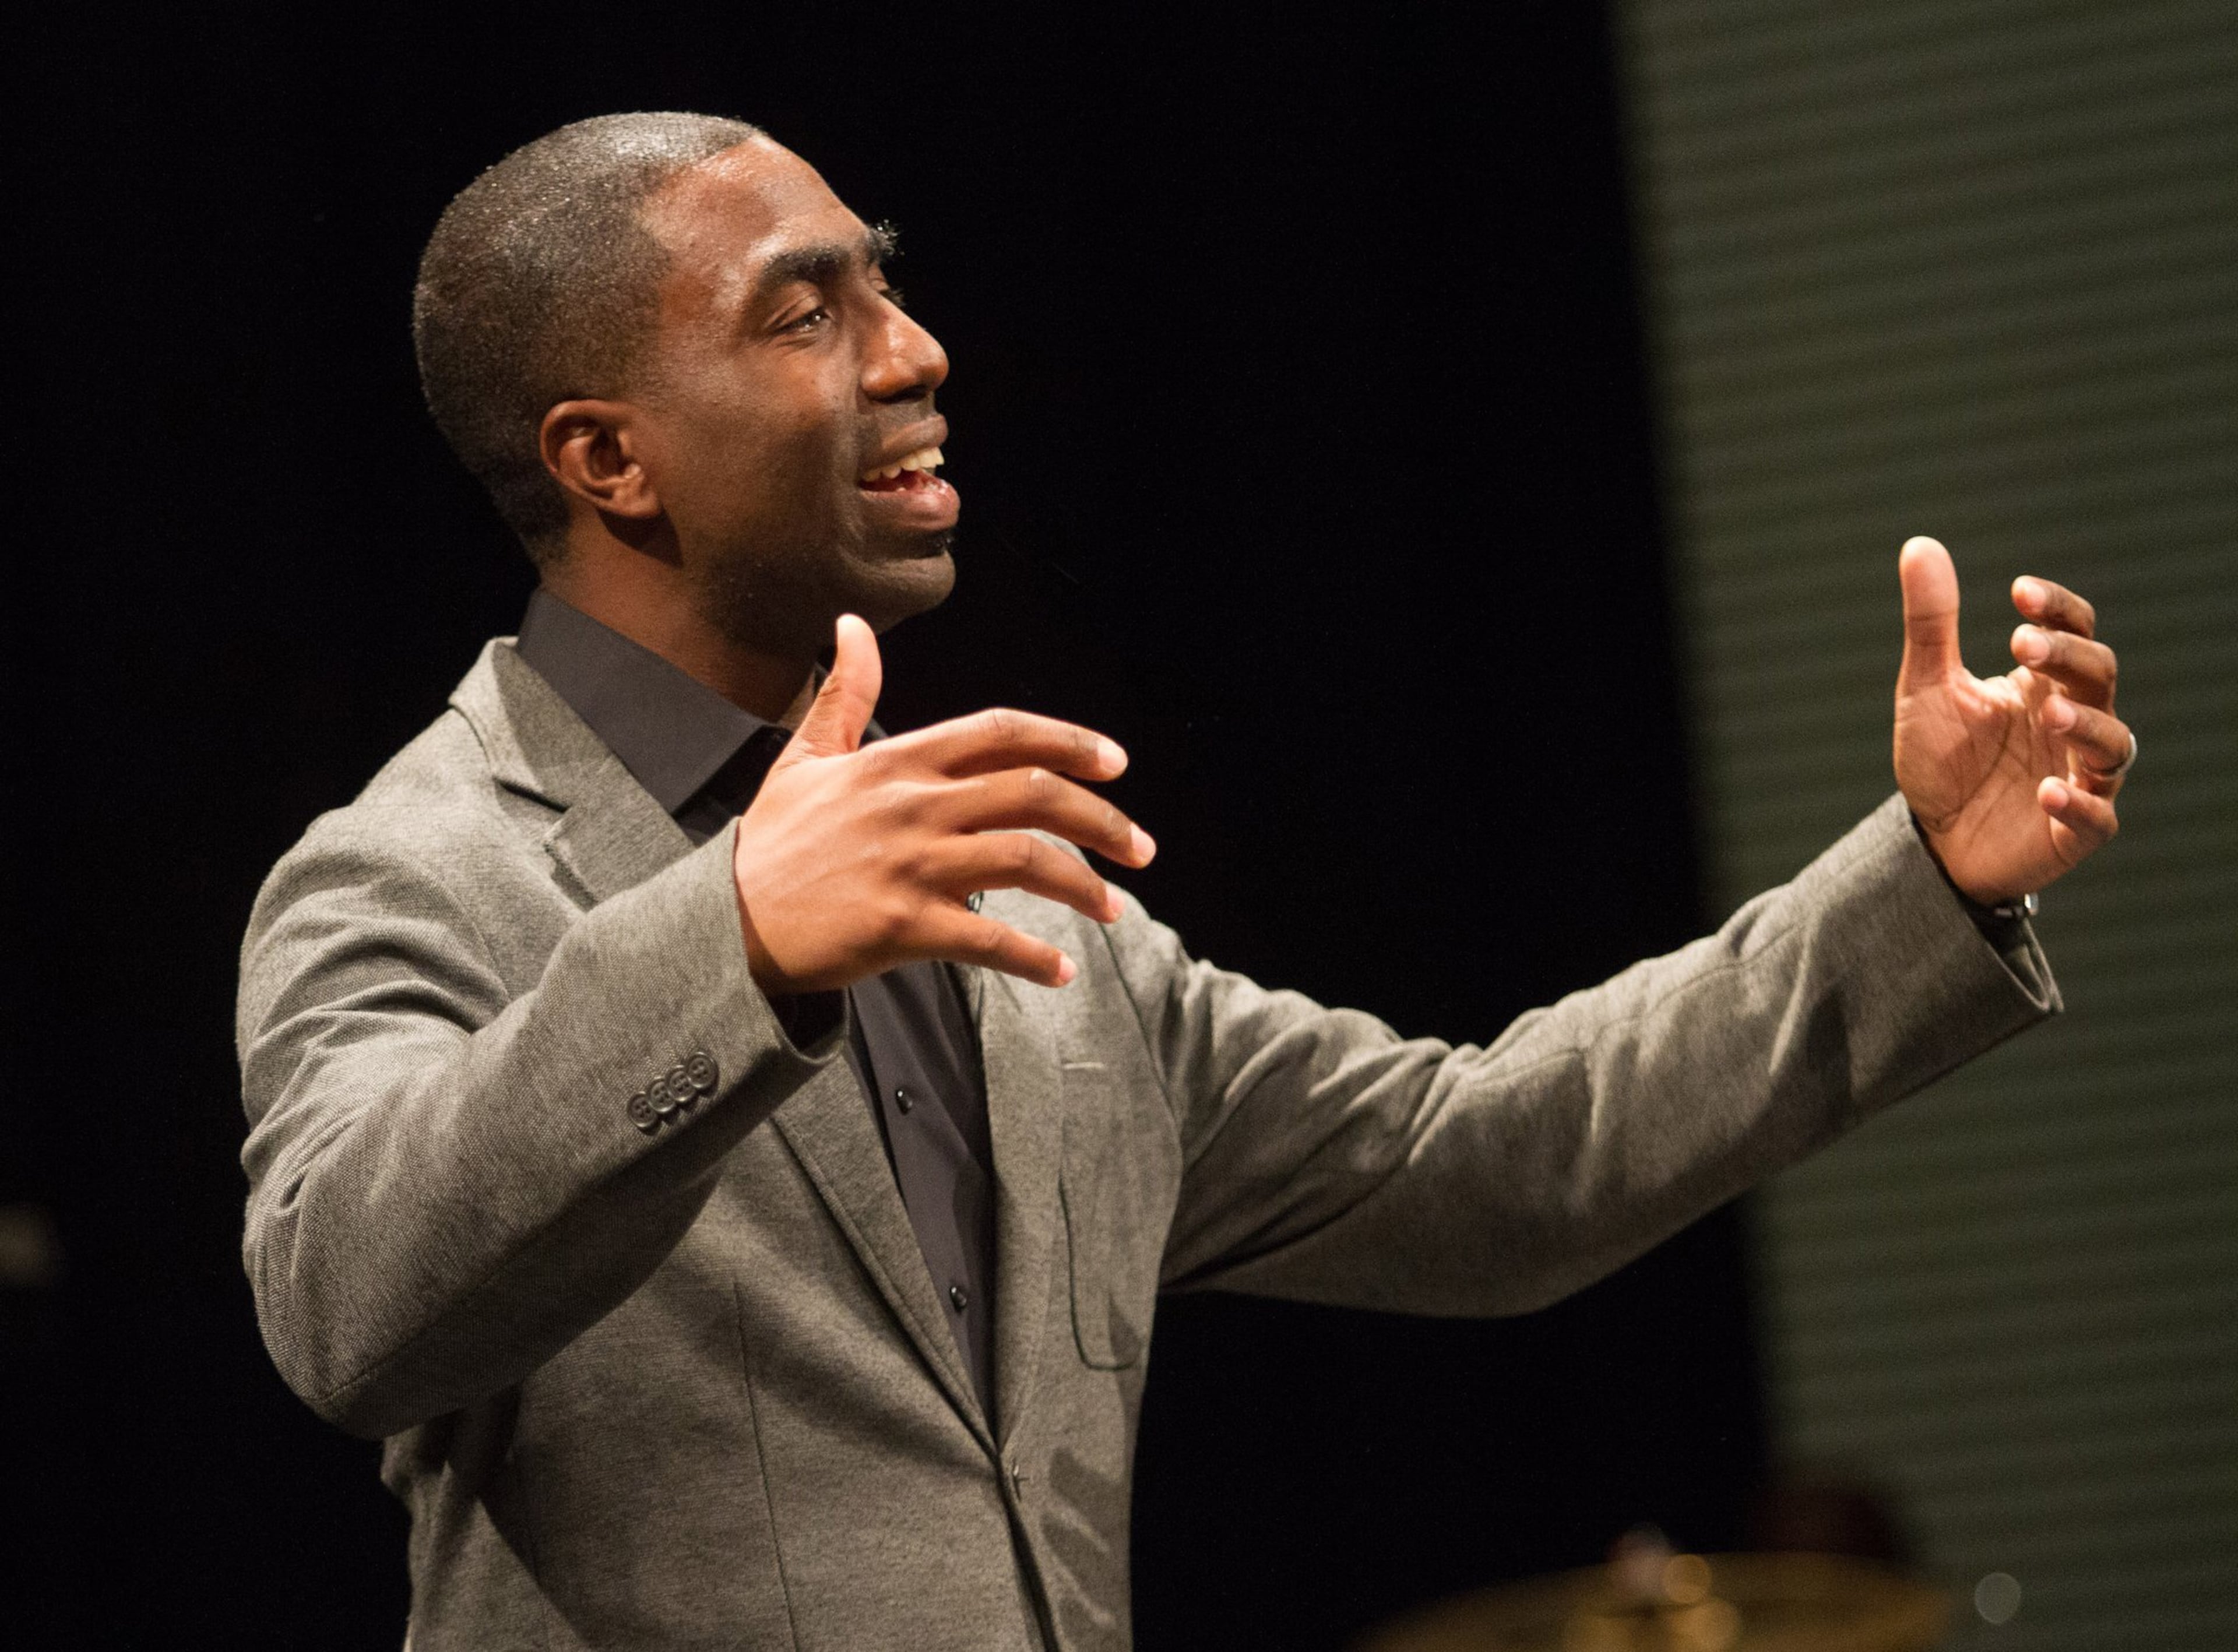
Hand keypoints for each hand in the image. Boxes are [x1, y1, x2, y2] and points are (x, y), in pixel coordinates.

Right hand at [732, 615, 1154, 992]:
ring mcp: (910, 867)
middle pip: (1033, 796)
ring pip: (1027, 863)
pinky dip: (1035, 957)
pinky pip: (990, 940)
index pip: (1002, 733)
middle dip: (1103, 820)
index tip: (1116, 763)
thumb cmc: (773, 842)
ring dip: (1084, 886)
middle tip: (1141, 849)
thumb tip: (852, 625)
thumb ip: (846, 694)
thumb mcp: (805, 758)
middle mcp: (913, 806)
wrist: (727, 922)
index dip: (1067, 741)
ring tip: (1114, 909)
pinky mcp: (901, 927)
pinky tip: (1062, 970)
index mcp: (897, 762)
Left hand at [1894, 536, 2130, 905]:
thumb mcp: (1926, 689)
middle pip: (2099, 675)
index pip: (2073, 631)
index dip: (2057, 608)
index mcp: (2043, 683)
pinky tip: (2047, 793)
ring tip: (2048, 712)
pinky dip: (2079, 804)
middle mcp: (2073, 722)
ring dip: (2086, 724)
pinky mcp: (2075, 831)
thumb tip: (1920, 546)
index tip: (2018, 591)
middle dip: (2067, 656)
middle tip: (2022, 643)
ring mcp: (2081, 777)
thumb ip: (1931, 625)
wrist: (1933, 839)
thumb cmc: (1943, 760)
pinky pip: (2096, 817)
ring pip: (2113, 744)